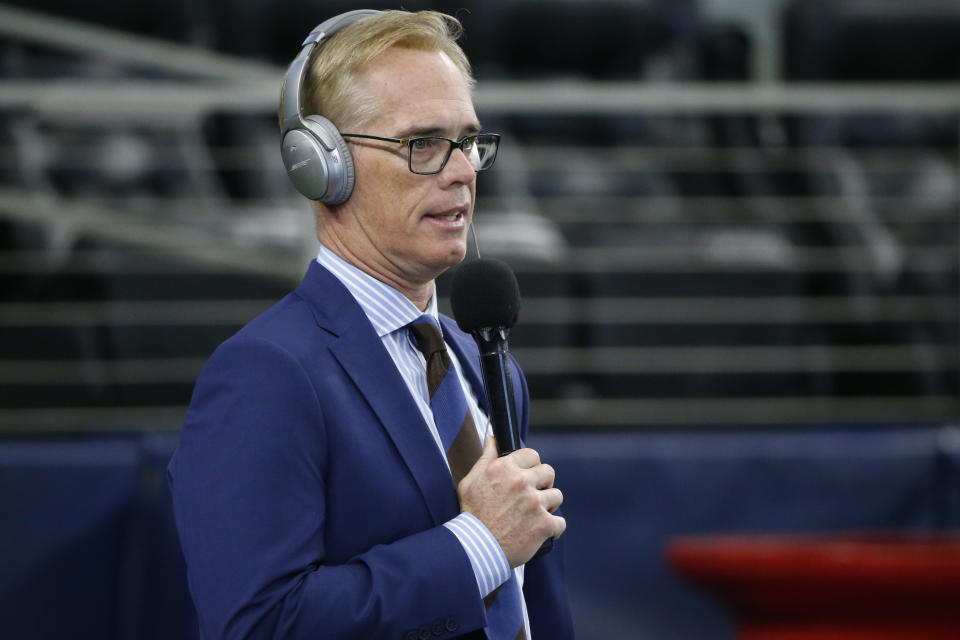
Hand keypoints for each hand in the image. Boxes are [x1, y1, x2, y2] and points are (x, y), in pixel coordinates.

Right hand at [457, 437, 565, 566]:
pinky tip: (541, 532)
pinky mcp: (544, 524)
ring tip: (535, 515)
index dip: (531, 466)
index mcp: (505, 468)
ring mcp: (535, 503)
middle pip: (549, 473)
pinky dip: (553, 529)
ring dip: (548, 506)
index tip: (528, 476)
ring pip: (557, 496)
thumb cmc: (471, 515)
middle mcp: (522, 482)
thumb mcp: (470, 481)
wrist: (476, 547)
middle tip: (534, 496)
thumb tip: (492, 439)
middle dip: (543, 484)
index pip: (532, 455)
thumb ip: (485, 457)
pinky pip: (560, 522)